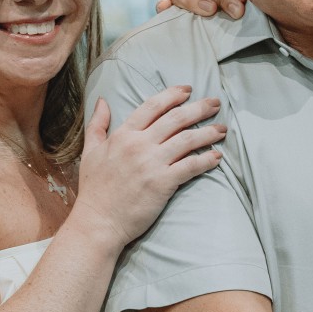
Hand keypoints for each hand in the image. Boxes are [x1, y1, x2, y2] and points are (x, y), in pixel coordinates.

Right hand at [72, 89, 225, 250]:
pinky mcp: (163, 183)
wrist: (98, 221)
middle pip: (176, 118)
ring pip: (188, 139)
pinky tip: (218, 157)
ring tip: (222, 129)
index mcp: (123, 135)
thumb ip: (97, 125)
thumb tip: (102, 100)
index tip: (188, 90)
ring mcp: (152, 163)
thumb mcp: (90, 151)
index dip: (173, 95)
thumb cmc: (94, 189)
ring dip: (209, 132)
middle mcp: (139, 145)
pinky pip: (191, 166)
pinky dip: (207, 160)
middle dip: (199, 108)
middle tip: (215, 103)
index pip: (152, 106)